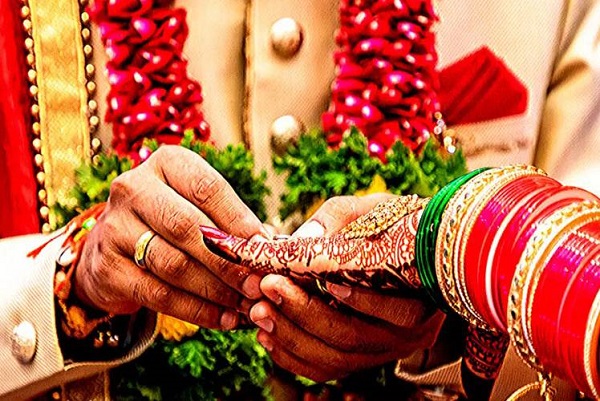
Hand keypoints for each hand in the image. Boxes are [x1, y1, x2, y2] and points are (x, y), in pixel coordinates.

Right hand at [74, 145, 265, 329]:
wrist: (113, 248)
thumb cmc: (172, 222)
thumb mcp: (200, 208)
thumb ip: (233, 223)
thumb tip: (272, 247)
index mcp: (166, 164)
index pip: (208, 188)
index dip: (240, 221)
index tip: (266, 249)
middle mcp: (134, 188)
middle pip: (188, 226)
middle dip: (229, 260)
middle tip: (258, 284)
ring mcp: (114, 227)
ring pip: (173, 264)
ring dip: (216, 290)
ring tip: (244, 304)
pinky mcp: (106, 267)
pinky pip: (158, 294)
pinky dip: (196, 311)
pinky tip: (223, 319)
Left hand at [248, 194, 444, 380]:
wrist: (412, 251)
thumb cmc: (396, 225)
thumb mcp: (376, 209)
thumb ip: (339, 219)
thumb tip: (299, 241)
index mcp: (425, 299)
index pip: (394, 310)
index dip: (354, 298)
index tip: (311, 274)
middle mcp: (408, 335)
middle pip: (353, 337)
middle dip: (304, 312)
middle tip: (268, 286)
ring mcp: (382, 351)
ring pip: (334, 359)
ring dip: (291, 336)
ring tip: (258, 310)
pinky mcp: (358, 359)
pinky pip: (323, 370)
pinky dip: (291, 355)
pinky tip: (266, 334)